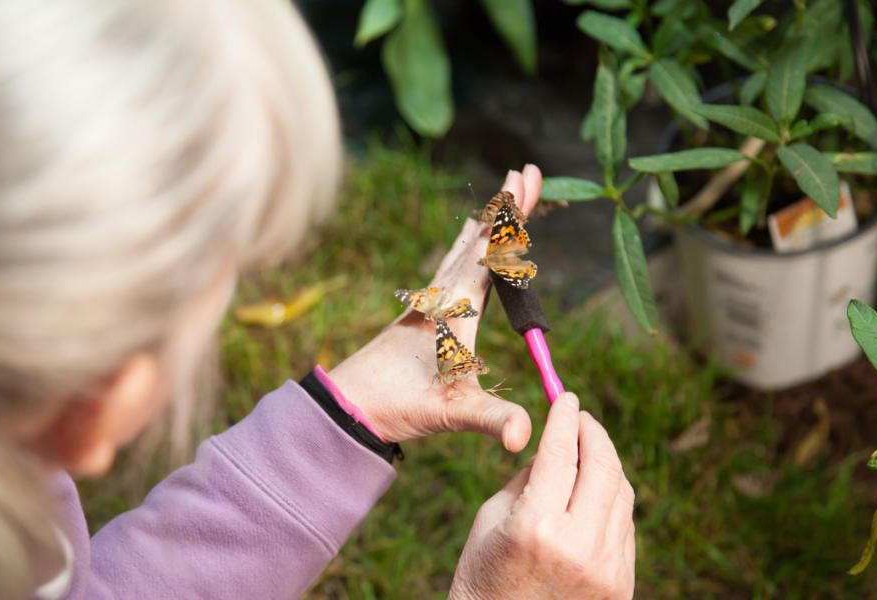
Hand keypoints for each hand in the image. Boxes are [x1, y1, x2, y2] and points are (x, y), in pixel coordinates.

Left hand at [327, 165, 541, 451]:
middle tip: (526, 171)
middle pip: (481, 239)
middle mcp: (443, 294)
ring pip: (464, 249)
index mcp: (456, 305)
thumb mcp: (451, 411)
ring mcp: (431, 300)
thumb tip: (527, 437)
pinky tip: (465, 238)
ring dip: (488, 222)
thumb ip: (492, 419)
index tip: (524, 176)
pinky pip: (452, 265)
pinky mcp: (424, 311)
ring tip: (503, 195)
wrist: (348, 402)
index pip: (490, 249)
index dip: (511, 214)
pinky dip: (468, 244)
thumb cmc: (398, 403)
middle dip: (506, 206)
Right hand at [449, 392, 635, 599]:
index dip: (564, 418)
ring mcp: (606, 568)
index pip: (560, 453)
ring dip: (605, 463)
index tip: (565, 396)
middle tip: (581, 417)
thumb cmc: (484, 572)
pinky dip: (611, 498)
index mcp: (536, 526)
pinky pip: (624, 524)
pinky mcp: (621, 584)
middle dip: (593, 432)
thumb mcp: (492, 517)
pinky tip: (594, 491)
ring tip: (586, 450)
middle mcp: (579, 545)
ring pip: (621, 493)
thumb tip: (559, 444)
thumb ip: (529, 477)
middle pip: (602, 467)